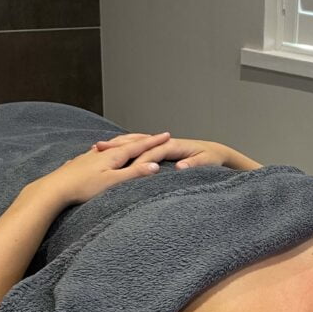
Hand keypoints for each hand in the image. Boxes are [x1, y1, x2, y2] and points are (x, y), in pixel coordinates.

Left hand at [42, 132, 171, 205]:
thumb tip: (155, 166)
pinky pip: (100, 152)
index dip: (154, 141)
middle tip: (155, 135)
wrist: (54, 189)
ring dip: (125, 142)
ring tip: (132, 140)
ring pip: (112, 145)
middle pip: (126, 142)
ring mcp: (90, 156)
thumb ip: (133, 174)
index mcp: (112, 156)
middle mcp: (102, 152)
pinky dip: (109, 148)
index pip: (138, 146)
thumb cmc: (82, 188)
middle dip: (142, 139)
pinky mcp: (81, 163)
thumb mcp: (112, 182)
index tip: (166, 135)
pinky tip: (101, 150)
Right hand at [92, 133, 232, 169]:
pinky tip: (108, 156)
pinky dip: (122, 151)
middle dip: (117, 147)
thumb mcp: (206, 161)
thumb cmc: (212, 157)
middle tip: (96, 151)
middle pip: (137, 145)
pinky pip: (137, 150)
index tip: (120, 165)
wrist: (217, 152)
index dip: (135, 158)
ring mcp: (161, 146)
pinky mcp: (159, 151)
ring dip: (116, 147)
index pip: (151, 152)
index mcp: (174, 145)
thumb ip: (193, 165)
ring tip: (95, 150)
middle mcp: (165, 143)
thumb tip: (180, 167)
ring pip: (134, 145)